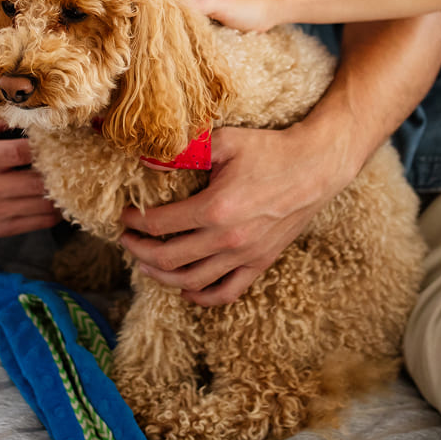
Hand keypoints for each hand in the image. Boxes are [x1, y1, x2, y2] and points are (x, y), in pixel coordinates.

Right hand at [0, 118, 61, 235]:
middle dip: (59, 171)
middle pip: (39, 182)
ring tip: (71, 180)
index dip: (46, 146)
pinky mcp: (0, 229)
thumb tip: (33, 118)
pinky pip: (40, 223)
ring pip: (44, 205)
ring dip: (61, 193)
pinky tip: (59, 199)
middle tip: (73, 161)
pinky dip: (55, 211)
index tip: (58, 140)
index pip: (24, 152)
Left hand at [117, 123, 352, 305]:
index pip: (160, 224)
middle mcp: (228, 239)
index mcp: (215, 208)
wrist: (316, 166)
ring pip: (192, 281)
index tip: (124, 216)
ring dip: (163, 277)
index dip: (135, 222)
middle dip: (140, 251)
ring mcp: (246, 255)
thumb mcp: (225, 142)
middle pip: (169, 258)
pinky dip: (202, 297)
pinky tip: (187, 291)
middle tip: (126, 241)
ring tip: (146, 265)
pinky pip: (227, 292)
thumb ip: (185, 152)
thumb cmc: (270, 149)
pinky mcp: (261, 262)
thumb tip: (146, 160)